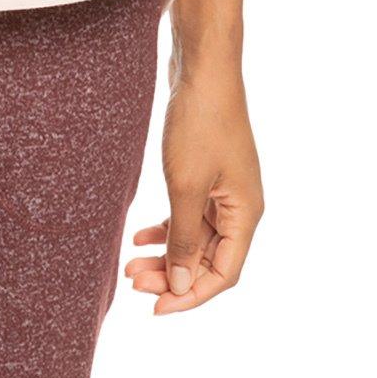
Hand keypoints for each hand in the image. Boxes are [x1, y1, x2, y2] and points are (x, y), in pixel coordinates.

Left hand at [125, 63, 262, 313]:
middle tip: (132, 281)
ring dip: (165, 253)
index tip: (155, 308)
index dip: (191, 295)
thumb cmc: (199, 124)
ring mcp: (224, 189)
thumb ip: (183, 238)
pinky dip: (165, 226)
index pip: (223, 274)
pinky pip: (187, 213)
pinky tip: (138, 236)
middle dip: (171, 275)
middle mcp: (240, 207)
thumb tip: (180, 284)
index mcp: (246, 215)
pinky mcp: (206, 173)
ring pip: (193, 237)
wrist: (202, 68)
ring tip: (129, 265)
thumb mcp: (187, 186)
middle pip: (207, 258)